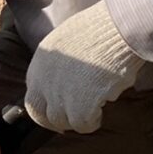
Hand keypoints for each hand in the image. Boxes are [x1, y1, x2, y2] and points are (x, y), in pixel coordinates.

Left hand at [22, 1, 144, 134]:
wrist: (119, 29)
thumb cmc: (102, 28)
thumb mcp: (68, 40)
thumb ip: (61, 61)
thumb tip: (68, 74)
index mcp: (40, 62)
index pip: (33, 93)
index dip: (47, 103)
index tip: (59, 107)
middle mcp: (44, 80)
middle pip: (39, 113)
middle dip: (54, 120)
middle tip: (72, 120)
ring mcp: (60, 94)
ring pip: (61, 121)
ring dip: (76, 120)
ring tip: (91, 113)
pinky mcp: (80, 105)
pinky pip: (82, 125)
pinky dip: (92, 123)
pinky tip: (101, 114)